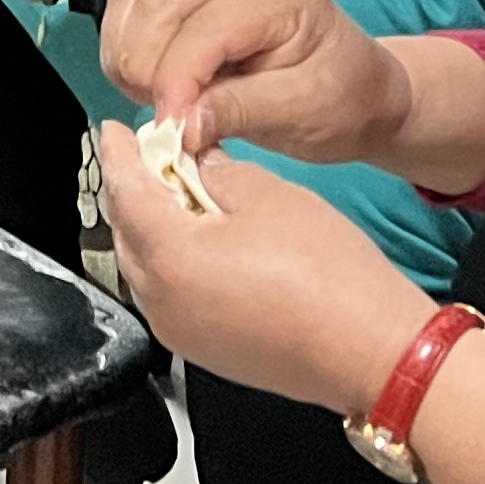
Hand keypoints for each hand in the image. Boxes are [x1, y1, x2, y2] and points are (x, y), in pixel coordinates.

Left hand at [98, 135, 434, 419]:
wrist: (372, 351)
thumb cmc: (328, 273)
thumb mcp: (269, 196)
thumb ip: (218, 171)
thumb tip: (196, 163)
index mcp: (169, 256)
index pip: (125, 191)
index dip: (118, 154)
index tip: (113, 131)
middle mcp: (160, 301)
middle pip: (128, 231)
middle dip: (134, 190)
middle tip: (151, 157)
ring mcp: (180, 332)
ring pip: (146, 267)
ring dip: (155, 229)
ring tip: (180, 197)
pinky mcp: (204, 352)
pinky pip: (170, 297)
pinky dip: (175, 264)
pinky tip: (204, 244)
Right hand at [101, 0, 416, 165]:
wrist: (359, 90)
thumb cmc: (342, 100)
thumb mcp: (305, 112)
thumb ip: (242, 112)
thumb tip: (181, 127)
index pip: (203, 29)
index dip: (176, 83)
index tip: (171, 135)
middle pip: (154, 8)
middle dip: (148, 73)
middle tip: (172, 126)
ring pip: (131, 6)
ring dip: (130, 63)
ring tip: (164, 106)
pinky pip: (128, 12)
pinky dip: (125, 53)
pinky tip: (154, 88)